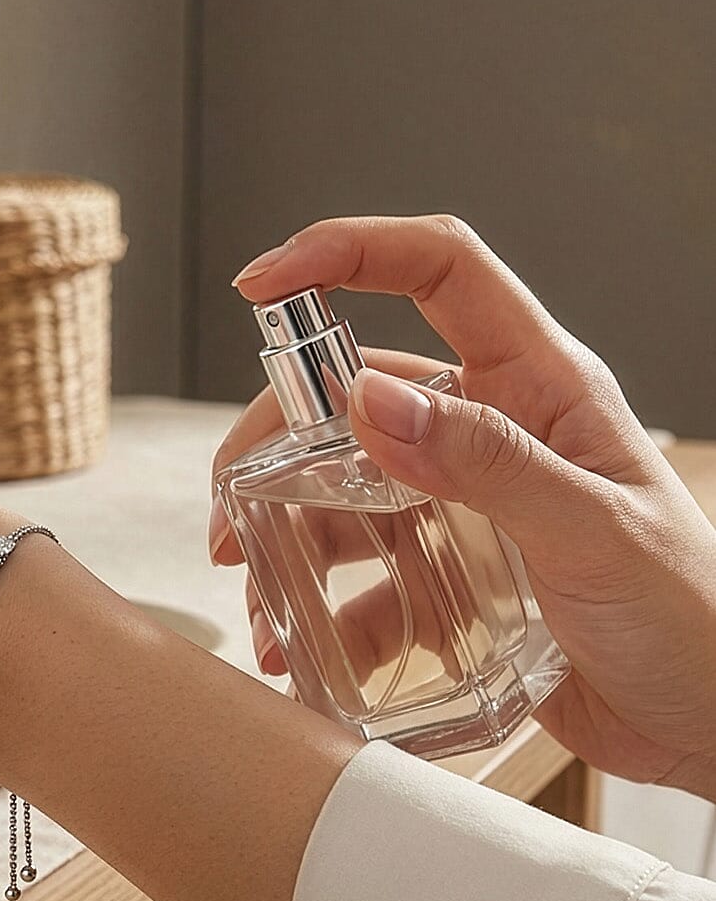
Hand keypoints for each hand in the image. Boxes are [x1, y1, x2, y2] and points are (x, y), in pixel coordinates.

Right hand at [211, 215, 715, 800]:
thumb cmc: (697, 620)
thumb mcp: (595, 532)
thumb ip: (486, 463)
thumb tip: (369, 399)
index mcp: (542, 385)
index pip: (441, 272)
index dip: (348, 253)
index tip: (262, 281)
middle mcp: (497, 430)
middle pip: (360, 393)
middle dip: (279, 440)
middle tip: (230, 502)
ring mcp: (472, 502)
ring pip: (348, 488)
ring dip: (288, 532)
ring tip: (252, 584)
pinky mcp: (458, 571)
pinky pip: (370, 574)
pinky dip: (325, 607)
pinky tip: (303, 647)